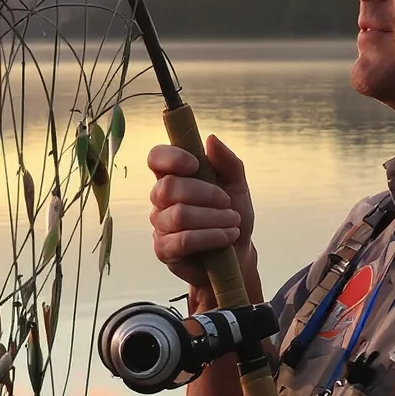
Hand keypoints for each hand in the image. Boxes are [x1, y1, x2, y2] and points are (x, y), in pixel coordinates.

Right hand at [147, 134, 255, 302]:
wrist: (238, 256)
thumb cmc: (233, 218)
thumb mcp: (238, 187)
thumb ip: (228, 163)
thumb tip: (211, 139)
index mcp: (174, 177)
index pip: (156, 158)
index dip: (171, 158)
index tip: (196, 164)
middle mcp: (161, 200)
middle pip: (168, 187)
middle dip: (205, 194)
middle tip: (228, 203)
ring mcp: (160, 225)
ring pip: (179, 215)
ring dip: (214, 218)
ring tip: (233, 223)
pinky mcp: (164, 250)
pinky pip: (183, 240)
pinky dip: (211, 236)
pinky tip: (226, 237)